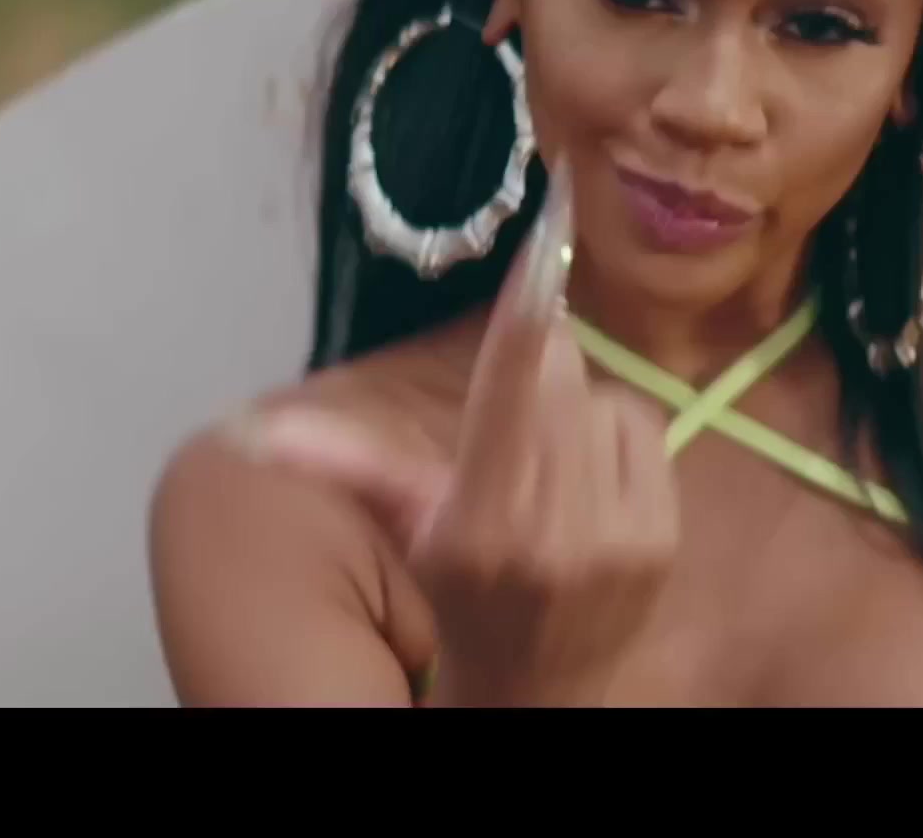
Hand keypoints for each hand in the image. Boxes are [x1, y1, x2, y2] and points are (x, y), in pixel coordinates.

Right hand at [248, 157, 678, 704]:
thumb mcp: (407, 525)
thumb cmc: (465, 590)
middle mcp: (552, 525)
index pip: (512, 387)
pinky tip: (590, 483)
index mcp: (479, 517)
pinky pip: (643, 430)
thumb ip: (343, 464)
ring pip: (603, 396)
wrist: (541, 686)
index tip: (547, 235)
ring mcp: (617, 534)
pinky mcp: (665, 535)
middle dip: (536, 367)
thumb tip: (257, 429)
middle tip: (512, 408)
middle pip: (559, 372)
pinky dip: (617, 441)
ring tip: (548, 464)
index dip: (528, 305)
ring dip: (578, 410)